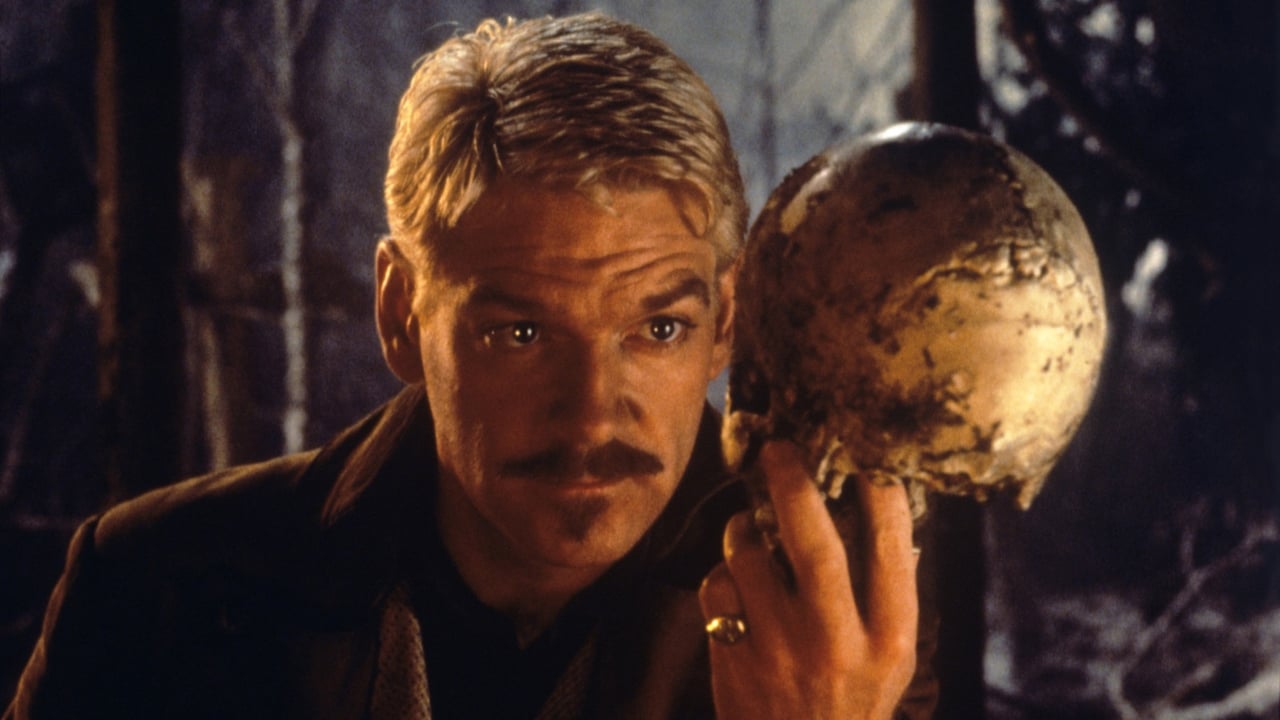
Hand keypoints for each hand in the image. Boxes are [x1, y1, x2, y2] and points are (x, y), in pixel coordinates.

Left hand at [699, 441, 918, 719]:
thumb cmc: (852, 697)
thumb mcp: (892, 655)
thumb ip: (888, 589)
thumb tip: (880, 501)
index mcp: (890, 637)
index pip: (890, 548)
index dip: (878, 492)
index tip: (864, 451)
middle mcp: (837, 643)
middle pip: (815, 546)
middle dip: (795, 487)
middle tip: (779, 448)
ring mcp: (779, 652)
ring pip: (749, 558)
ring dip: (743, 526)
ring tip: (748, 522)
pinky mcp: (732, 659)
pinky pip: (716, 588)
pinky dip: (721, 571)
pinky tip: (735, 580)